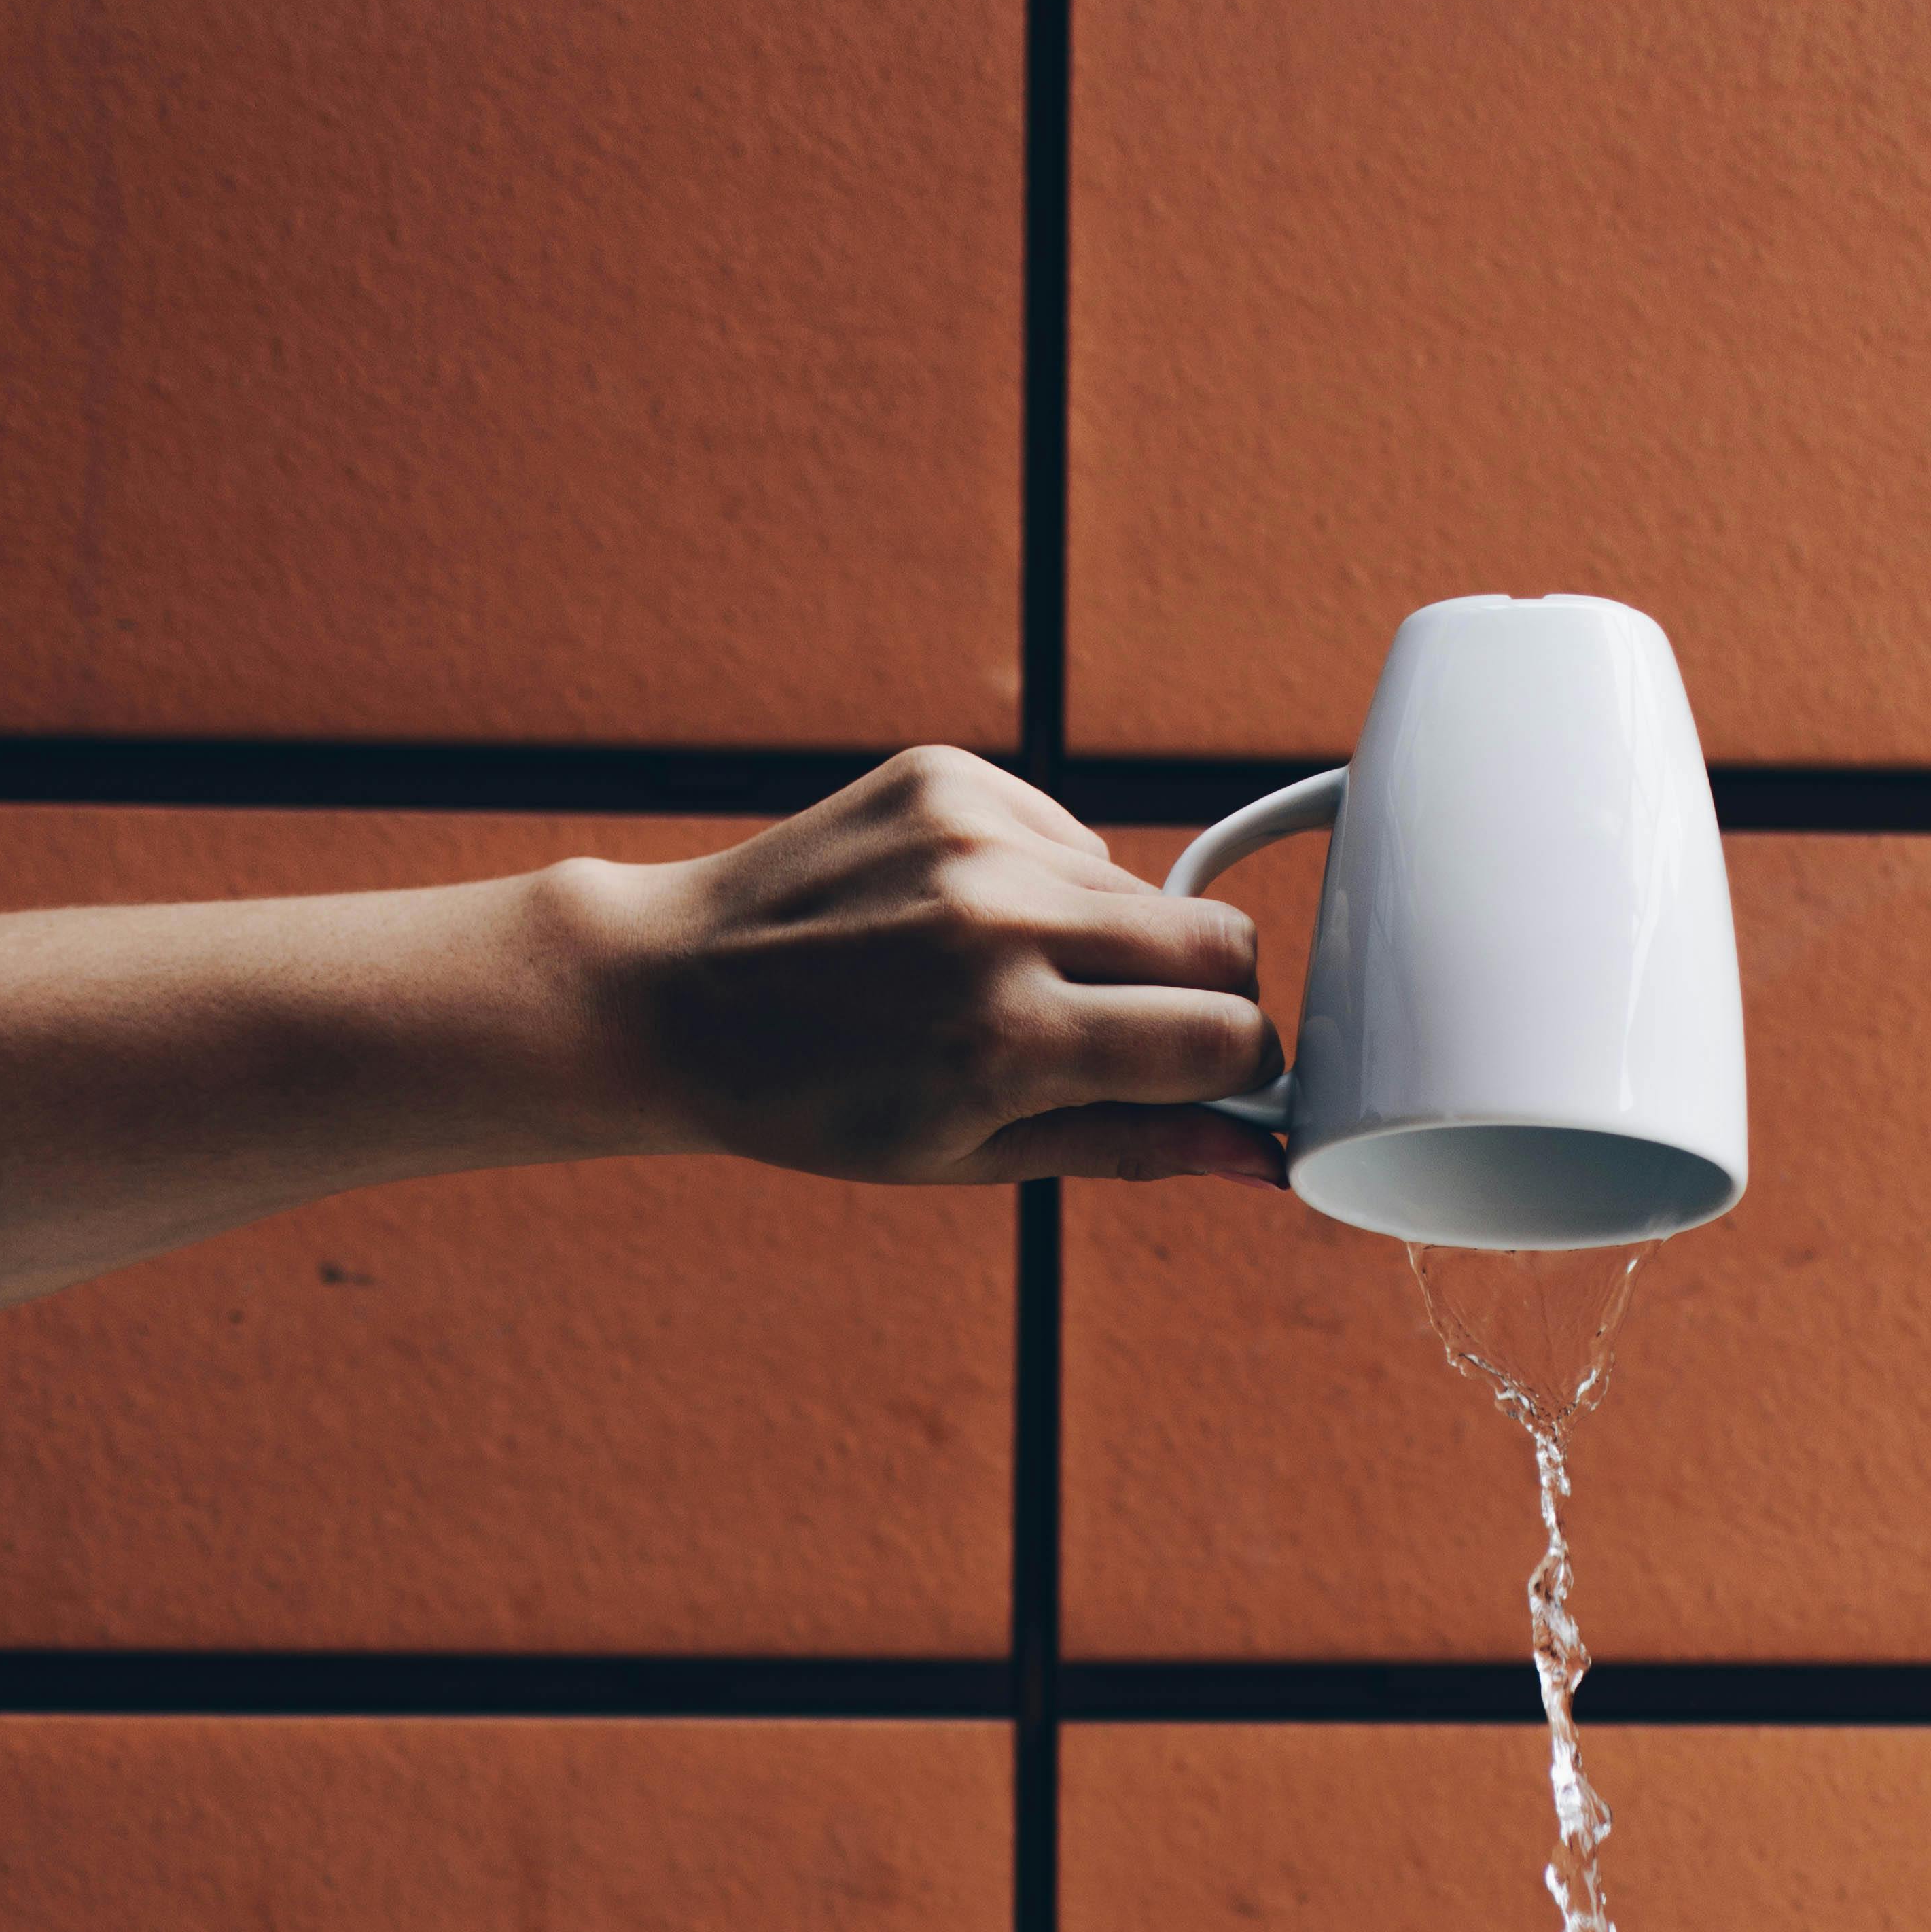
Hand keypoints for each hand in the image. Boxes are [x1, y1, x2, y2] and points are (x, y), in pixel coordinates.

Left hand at [580, 749, 1285, 1189]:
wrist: (672, 995)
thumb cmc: (815, 1103)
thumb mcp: (972, 1155)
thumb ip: (1130, 1146)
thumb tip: (1258, 1156)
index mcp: (1008, 1041)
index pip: (1225, 1040)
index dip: (1246, 1074)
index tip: (1225, 1089)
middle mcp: (999, 923)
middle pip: (1219, 945)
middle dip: (1211, 1001)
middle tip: (1144, 1040)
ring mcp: (973, 836)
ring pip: (1148, 890)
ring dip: (1122, 946)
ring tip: (1022, 985)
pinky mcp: (950, 775)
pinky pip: (1072, 837)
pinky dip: (1054, 887)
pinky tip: (971, 925)